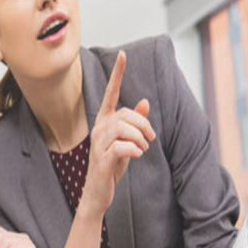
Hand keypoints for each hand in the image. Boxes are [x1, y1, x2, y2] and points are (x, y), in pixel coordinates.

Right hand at [80, 50, 155, 217]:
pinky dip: (135, 150)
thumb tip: (144, 102)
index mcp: (103, 122)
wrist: (97, 193)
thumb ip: (134, 123)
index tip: (123, 54)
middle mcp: (98, 129)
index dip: (117, 74)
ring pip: (125, 128)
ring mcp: (98, 144)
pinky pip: (122, 146)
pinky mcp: (101, 159)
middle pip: (126, 114)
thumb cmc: (111, 166)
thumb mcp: (127, 142)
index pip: (110, 93)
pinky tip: (137, 155)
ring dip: (141, 139)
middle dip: (144, 125)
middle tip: (150, 139)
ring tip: (143, 149)